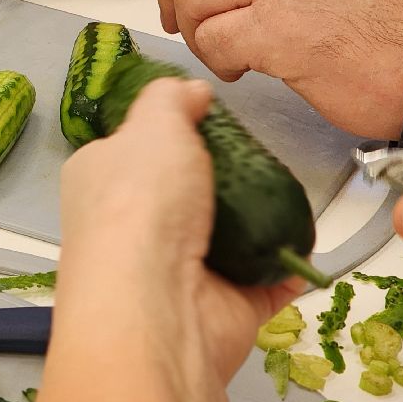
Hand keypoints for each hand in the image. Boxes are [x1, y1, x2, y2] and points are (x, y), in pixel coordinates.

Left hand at [23, 79, 303, 401]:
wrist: (157, 310)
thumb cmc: (140, 204)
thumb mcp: (151, 126)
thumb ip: (169, 100)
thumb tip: (190, 91)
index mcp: (99, 181)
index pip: (132, 149)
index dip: (168, 133)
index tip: (209, 120)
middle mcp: (132, 227)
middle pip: (186, 192)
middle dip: (224, 178)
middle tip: (258, 158)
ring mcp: (178, 271)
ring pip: (227, 235)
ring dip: (260, 220)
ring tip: (286, 195)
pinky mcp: (222, 308)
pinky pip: (265, 279)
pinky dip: (287, 265)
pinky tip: (303, 243)